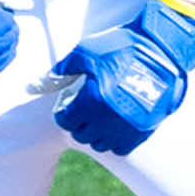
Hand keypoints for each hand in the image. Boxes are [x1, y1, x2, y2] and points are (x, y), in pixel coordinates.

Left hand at [44, 0, 194, 154]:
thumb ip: (59, 72)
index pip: (66, 121)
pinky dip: (114, 140)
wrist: (160, 50)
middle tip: (81, 111)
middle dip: (77, 123)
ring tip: (97, 118)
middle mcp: (108, 119)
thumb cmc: (120, 47)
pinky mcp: (143, 130)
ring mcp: (126, 127)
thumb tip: (34, 86)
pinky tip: (114, 125)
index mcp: (92, 99)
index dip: (63, 114)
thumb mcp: (85, 53)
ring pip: (100, 144)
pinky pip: (121, 148)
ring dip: (95, 134)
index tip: (67, 106)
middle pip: (82, 135)